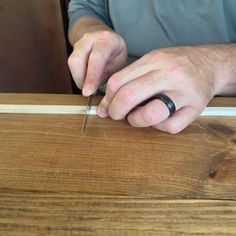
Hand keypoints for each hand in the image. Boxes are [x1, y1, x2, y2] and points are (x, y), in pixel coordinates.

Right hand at [68, 30, 126, 95]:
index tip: (88, 92)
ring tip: (89, 84)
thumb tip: (100, 93)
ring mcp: (80, 42)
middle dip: (81, 79)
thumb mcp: (119, 66)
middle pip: (77, 59)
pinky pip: (72, 65)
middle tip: (89, 90)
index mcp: (106, 40)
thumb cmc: (116, 56)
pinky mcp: (74, 49)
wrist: (109, 42)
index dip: (91, 77)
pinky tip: (86, 80)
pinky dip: (78, 76)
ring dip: (79, 78)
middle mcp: (91, 38)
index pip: (96, 58)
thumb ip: (110, 77)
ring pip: (72, 63)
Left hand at [97, 46, 224, 133]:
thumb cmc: (176, 64)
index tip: (105, 107)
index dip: (107, 99)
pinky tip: (159, 120)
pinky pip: (170, 126)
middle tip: (115, 115)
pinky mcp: (196, 107)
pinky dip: (159, 127)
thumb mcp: (153, 61)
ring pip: (150, 114)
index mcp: (154, 60)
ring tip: (136, 118)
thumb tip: (108, 103)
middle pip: (129, 96)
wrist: (210, 64)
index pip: (118, 81)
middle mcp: (168, 74)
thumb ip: (131, 77)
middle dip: (115, 111)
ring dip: (136, 121)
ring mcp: (184, 91)